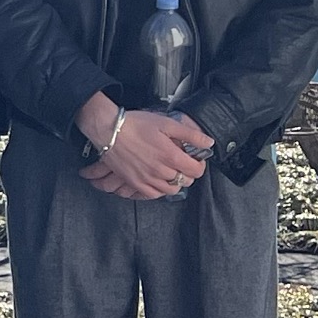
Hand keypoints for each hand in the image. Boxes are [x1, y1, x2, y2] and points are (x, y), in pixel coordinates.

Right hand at [82, 98, 212, 199]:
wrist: (109, 130)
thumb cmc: (135, 124)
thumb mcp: (167, 123)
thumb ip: (190, 134)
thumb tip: (208, 142)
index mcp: (171, 156)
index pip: (196, 170)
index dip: (199, 164)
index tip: (194, 158)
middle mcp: (160, 171)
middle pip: (185, 181)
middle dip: (187, 172)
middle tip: (181, 163)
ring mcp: (147, 179)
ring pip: (171, 190)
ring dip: (174, 182)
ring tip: (170, 172)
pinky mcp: (135, 182)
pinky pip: (154, 194)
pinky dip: (159, 190)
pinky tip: (158, 180)